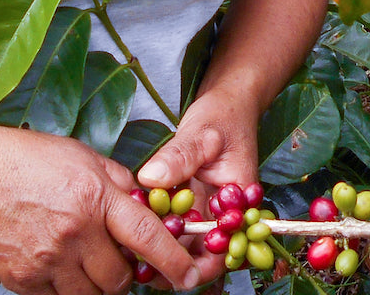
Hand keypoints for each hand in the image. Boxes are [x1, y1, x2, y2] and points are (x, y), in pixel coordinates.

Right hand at [0, 125, 214, 294]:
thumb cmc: (27, 160)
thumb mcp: (83, 157)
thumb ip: (119, 184)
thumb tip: (146, 206)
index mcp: (96, 197)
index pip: (147, 237)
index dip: (174, 262)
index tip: (190, 276)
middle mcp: (75, 232)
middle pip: (120, 279)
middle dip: (127, 275)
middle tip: (117, 259)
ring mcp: (48, 260)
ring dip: (97, 285)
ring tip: (86, 259)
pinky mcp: (24, 280)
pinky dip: (66, 288)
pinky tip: (57, 262)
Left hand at [134, 89, 259, 283]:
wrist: (228, 101)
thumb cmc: (224, 114)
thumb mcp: (203, 132)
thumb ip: (180, 156)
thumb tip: (151, 179)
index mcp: (238, 200)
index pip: (226, 247)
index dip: (201, 265)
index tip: (170, 268)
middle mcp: (224, 210)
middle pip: (203, 253)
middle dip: (174, 262)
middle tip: (141, 265)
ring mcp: (207, 207)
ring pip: (186, 241)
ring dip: (162, 247)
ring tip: (130, 248)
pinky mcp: (191, 200)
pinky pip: (175, 222)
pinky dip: (157, 225)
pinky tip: (135, 223)